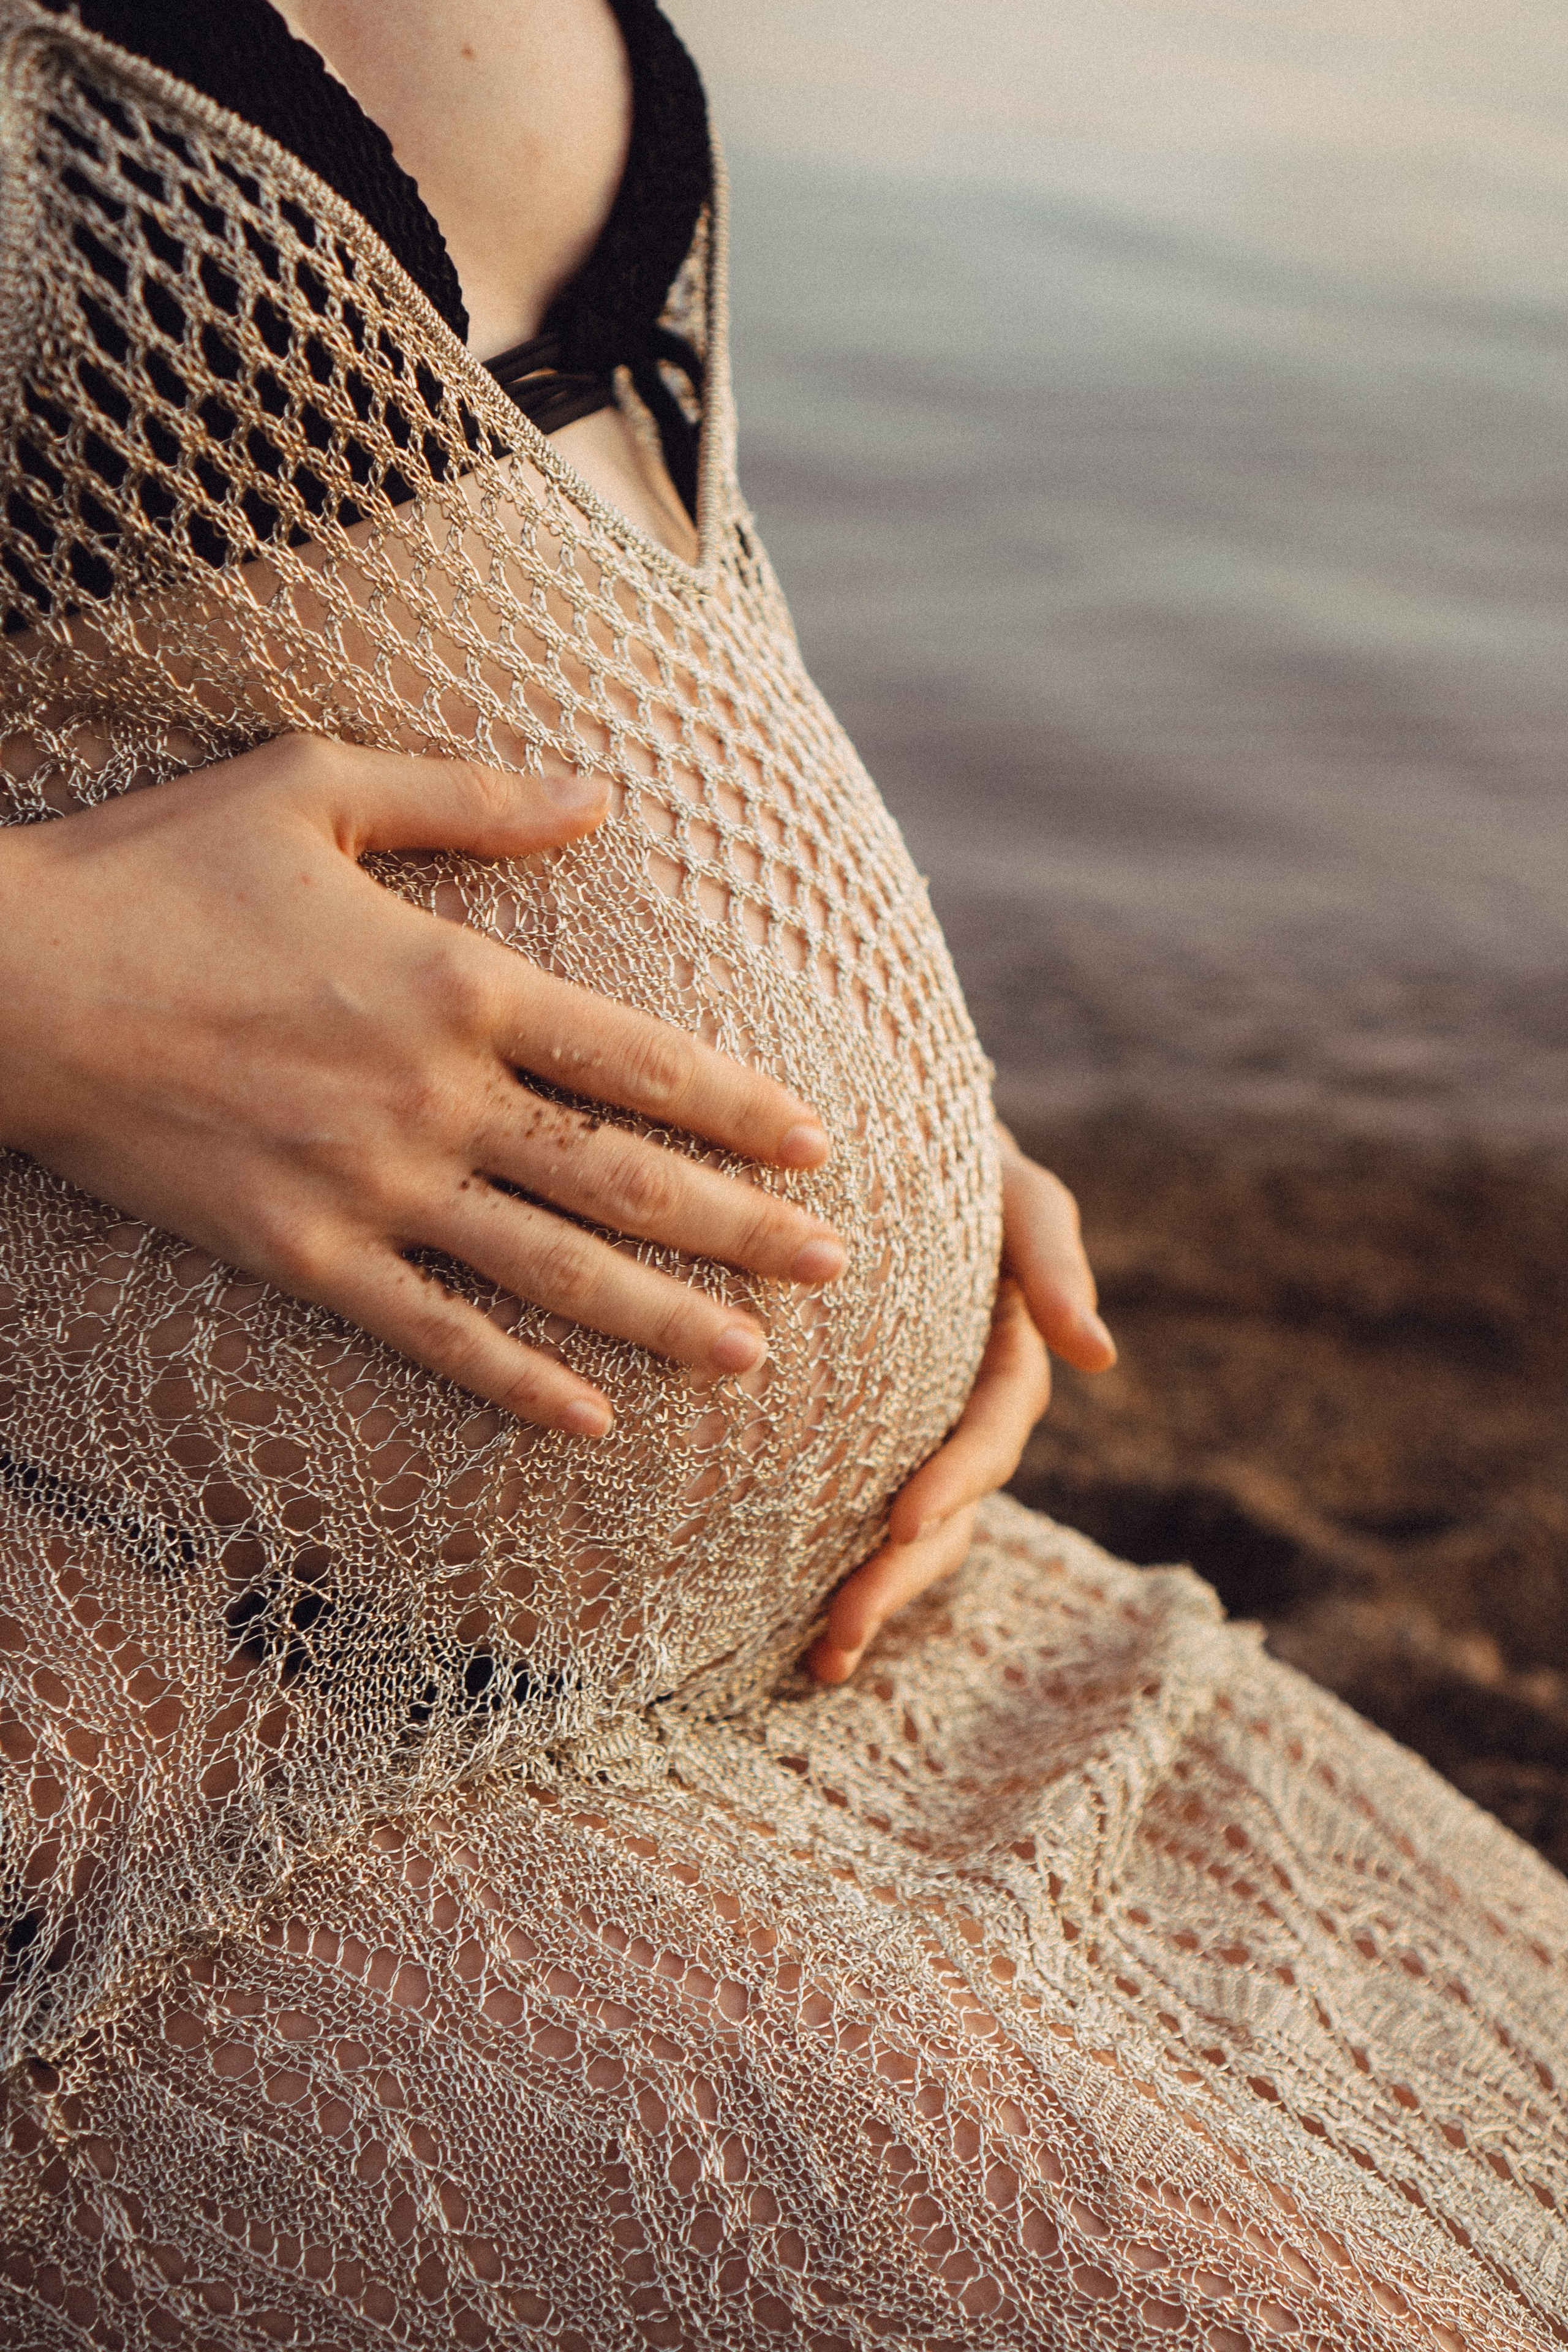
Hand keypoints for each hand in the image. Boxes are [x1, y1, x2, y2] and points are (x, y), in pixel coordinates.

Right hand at [0, 736, 845, 1433]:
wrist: (8, 984)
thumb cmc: (157, 868)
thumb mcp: (317, 784)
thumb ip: (471, 795)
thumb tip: (601, 788)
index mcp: (454, 981)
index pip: (636, 1057)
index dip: (738, 1104)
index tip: (819, 1145)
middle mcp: (435, 1097)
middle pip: (623, 1178)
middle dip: (742, 1229)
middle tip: (838, 1267)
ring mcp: (371, 1187)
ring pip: (550, 1270)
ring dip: (662, 1319)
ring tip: (755, 1358)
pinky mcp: (299, 1252)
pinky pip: (432, 1333)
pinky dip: (513, 1382)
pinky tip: (588, 1421)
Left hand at [806, 1127, 1112, 1682]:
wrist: (887, 1138)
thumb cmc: (963, 1155)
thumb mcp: (1018, 1191)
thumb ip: (1055, 1258)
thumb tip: (1100, 1360)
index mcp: (1008, 1360)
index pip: (989, 1436)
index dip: (953, 1482)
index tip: (903, 1524)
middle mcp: (965, 1410)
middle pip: (947, 1511)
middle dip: (897, 1576)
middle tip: (838, 1638)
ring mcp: (917, 1430)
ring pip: (908, 1531)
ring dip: (871, 1595)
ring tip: (821, 1660)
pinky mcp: (861, 1436)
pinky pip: (851, 1505)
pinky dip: (829, 1563)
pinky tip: (782, 1625)